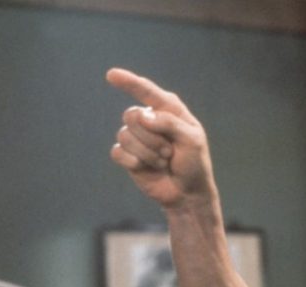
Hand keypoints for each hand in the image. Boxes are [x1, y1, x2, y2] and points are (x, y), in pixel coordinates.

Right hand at [106, 68, 216, 208]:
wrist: (187, 192)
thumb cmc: (194, 163)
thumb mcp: (192, 140)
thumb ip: (170, 123)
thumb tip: (143, 116)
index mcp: (167, 108)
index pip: (146, 90)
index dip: (128, 81)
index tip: (111, 75)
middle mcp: (148, 119)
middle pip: (132, 115)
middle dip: (151, 137)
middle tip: (169, 152)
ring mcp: (136, 137)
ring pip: (125, 135)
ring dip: (147, 153)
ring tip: (163, 161)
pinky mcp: (127, 155)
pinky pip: (118, 152)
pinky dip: (134, 162)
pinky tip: (146, 168)